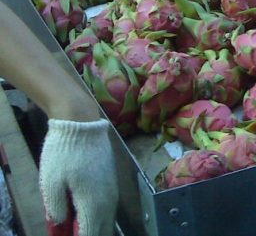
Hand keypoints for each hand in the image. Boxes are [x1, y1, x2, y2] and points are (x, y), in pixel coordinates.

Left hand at [39, 119, 117, 235]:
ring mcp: (112, 185)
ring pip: (108, 214)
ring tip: (79, 223)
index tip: (69, 235)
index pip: (91, 232)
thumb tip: (62, 222)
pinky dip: (100, 210)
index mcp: (93, 201)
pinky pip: (109, 202)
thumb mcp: (50, 183)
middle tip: (73, 230)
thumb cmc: (63, 153)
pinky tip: (88, 208)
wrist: (81, 123)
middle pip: (103, 226)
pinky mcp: (112, 176)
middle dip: (90, 232)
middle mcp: (108, 196)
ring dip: (96, 223)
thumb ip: (56, 208)